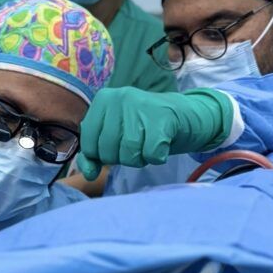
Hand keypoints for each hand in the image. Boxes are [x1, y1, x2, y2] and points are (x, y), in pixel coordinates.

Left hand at [76, 87, 233, 179]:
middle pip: (108, 151)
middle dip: (122, 158)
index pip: (88, 144)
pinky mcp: (163, 118)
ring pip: (129, 154)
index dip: (102, 156)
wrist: (184, 114)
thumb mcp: (114, 134)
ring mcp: (141, 106)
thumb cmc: (143, 127)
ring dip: (140, 159)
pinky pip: (151, 154)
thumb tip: (89, 173)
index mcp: (103, 99)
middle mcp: (120, 98)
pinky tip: (161, 145)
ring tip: (147, 144)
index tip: (117, 146)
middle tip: (136, 144)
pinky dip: (157, 158)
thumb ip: (94, 154)